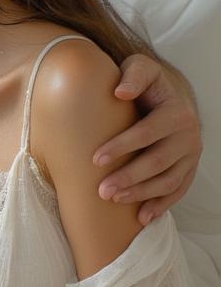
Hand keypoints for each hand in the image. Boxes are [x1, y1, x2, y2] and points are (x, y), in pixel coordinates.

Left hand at [94, 54, 201, 224]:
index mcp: (176, 112)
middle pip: (158, 162)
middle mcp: (188, 135)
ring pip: (168, 180)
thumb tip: (120, 92)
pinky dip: (161, 205)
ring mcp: (191, 154)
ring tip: (113, 200)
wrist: (167, 93)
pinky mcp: (189, 167)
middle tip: (102, 190)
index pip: (147, 133)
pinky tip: (142, 217)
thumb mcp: (139, 68)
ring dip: (141, 194)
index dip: (122, 147)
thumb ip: (132, 75)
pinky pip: (178, 190)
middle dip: (130, 177)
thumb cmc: (145, 82)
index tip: (95, 159)